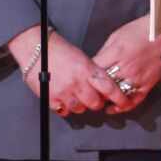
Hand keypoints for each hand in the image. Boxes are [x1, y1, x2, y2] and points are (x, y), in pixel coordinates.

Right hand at [7, 25, 129, 115]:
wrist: (37, 48)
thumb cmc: (61, 50)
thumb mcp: (82, 58)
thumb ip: (93, 73)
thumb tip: (103, 90)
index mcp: (87, 69)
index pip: (109, 88)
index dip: (119, 98)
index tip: (123, 102)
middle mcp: (76, 82)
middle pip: (95, 103)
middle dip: (96, 101)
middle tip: (91, 95)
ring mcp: (63, 92)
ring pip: (80, 110)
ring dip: (80, 105)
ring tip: (75, 94)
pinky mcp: (50, 98)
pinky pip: (64, 112)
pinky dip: (65, 107)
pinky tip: (63, 96)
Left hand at [90, 15, 160, 114]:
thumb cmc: (141, 30)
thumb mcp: (117, 35)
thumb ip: (106, 51)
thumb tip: (96, 64)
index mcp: (116, 53)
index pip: (95, 70)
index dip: (87, 75)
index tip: (84, 78)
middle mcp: (126, 68)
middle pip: (104, 85)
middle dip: (94, 89)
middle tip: (88, 92)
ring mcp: (137, 77)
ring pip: (117, 95)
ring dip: (107, 99)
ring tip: (99, 100)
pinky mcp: (147, 84)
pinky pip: (134, 100)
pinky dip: (123, 107)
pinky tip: (114, 108)